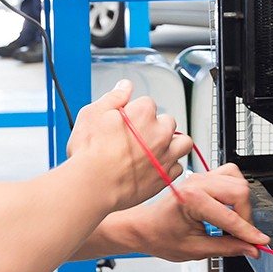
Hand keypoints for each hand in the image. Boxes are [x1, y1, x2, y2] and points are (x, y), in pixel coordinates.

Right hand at [65, 81, 191, 211]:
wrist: (92, 185)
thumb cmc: (89, 152)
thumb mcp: (92, 114)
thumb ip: (113, 97)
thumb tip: (125, 86)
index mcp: (143, 112)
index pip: (148, 103)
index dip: (134, 112)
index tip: (126, 121)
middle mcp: (159, 132)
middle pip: (168, 122)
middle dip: (156, 126)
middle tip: (139, 137)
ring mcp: (165, 155)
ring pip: (183, 143)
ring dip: (173, 144)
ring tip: (156, 149)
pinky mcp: (165, 176)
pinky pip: (177, 167)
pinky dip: (168, 166)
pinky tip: (154, 167)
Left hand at [119, 163, 266, 261]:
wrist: (144, 227)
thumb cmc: (161, 236)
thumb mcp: (195, 249)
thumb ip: (227, 248)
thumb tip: (250, 248)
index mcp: (192, 200)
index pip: (230, 217)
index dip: (248, 232)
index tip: (261, 243)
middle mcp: (197, 183)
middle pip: (240, 191)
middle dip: (246, 216)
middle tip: (244, 236)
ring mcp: (201, 177)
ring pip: (238, 181)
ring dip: (242, 202)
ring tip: (235, 222)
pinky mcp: (204, 177)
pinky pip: (230, 175)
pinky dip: (236, 190)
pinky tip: (230, 207)